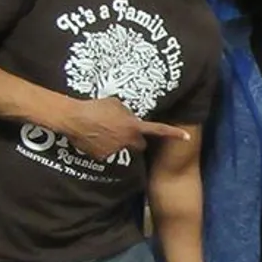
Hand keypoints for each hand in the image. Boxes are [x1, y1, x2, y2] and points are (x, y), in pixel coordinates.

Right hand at [62, 96, 190, 159]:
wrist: (74, 118)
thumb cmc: (96, 107)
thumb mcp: (116, 104)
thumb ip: (127, 113)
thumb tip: (129, 118)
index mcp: (134, 126)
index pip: (158, 130)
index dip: (174, 134)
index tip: (187, 138)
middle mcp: (127, 141)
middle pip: (140, 145)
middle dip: (136, 141)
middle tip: (126, 132)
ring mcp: (115, 151)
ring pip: (121, 148)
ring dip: (117, 142)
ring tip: (102, 131)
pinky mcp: (102, 157)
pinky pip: (106, 153)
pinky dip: (102, 148)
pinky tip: (94, 137)